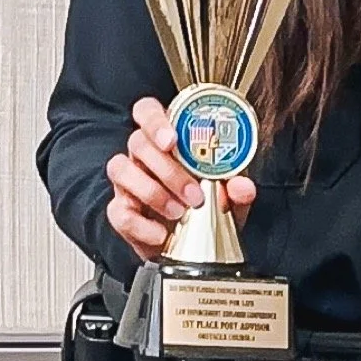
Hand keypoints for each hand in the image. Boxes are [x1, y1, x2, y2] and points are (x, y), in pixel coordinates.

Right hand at [104, 96, 256, 259]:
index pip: (148, 112)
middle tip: (193, 193)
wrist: (194, 247)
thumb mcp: (231, 199)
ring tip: (179, 212)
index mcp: (168, 140)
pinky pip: (118, 212)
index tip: (172, 139)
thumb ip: (238, 190)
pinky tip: (162, 234)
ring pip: (121, 169)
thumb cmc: (208, 209)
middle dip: (167, 168)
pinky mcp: (122, 212)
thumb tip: (242, 186)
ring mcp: (128, 182)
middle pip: (138, 142)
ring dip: (151, 191)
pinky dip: (141, 225)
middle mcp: (143, 156)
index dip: (155, 121)